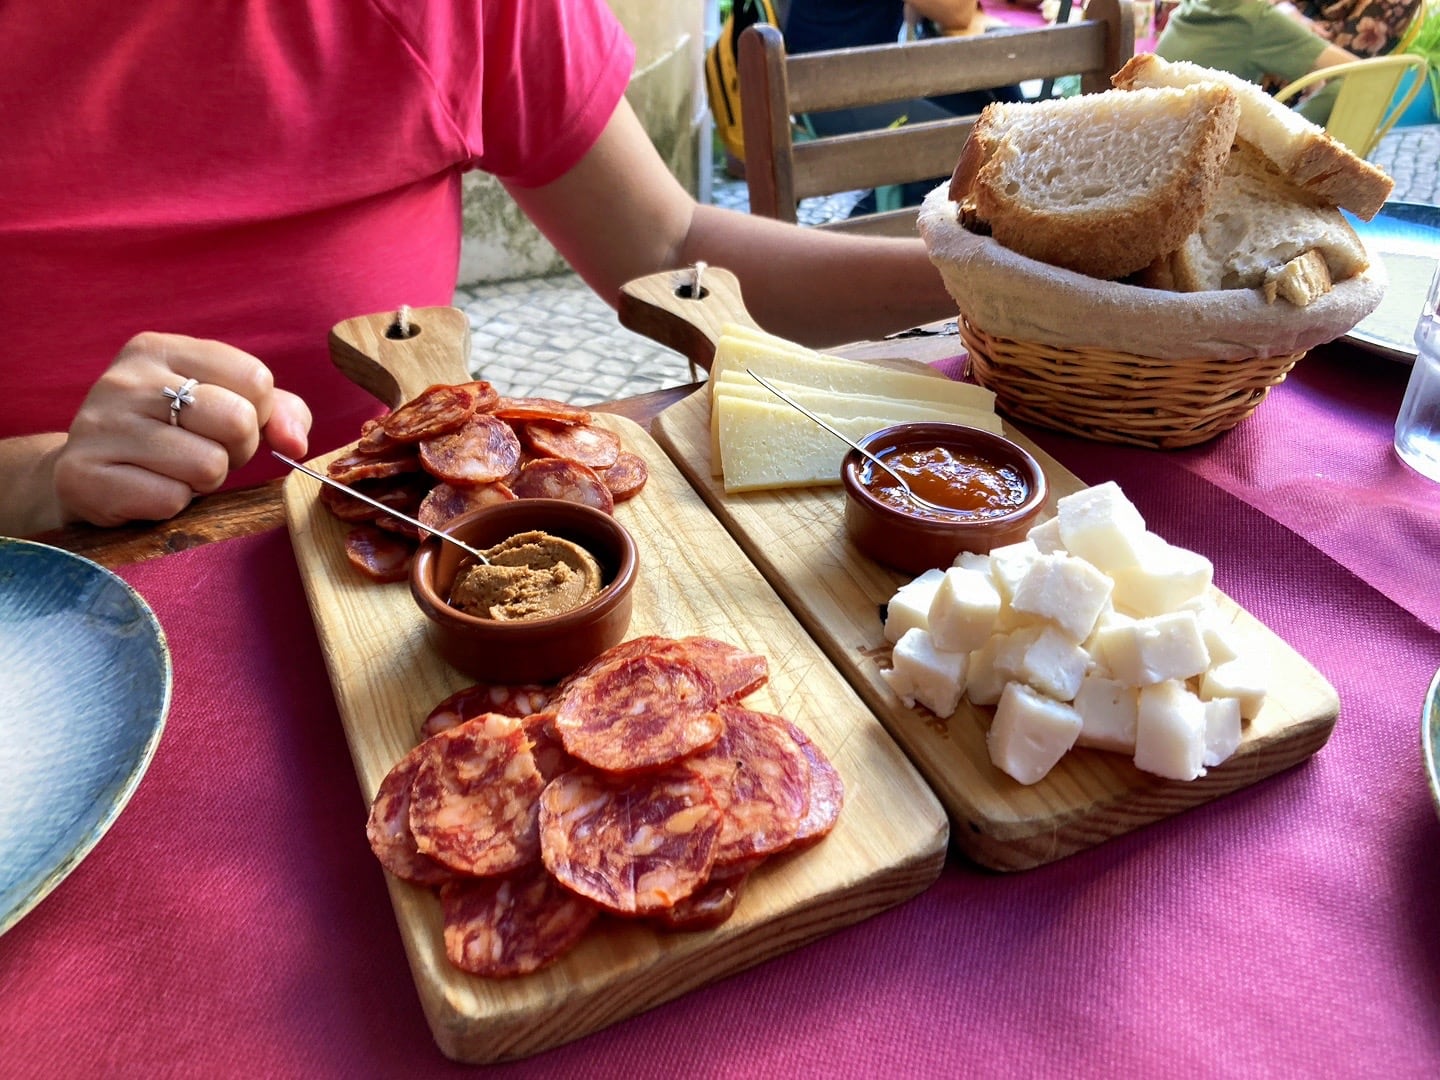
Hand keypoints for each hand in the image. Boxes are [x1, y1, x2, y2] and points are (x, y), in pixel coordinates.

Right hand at [51, 332, 311, 525]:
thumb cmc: (171, 434)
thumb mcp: (224, 403)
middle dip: (237, 450)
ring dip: (204, 480)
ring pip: (208, 465)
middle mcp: (126, 380)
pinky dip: (172, 504)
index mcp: (160, 349)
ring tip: (174, 470)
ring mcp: (100, 425)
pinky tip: (147, 489)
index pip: (255, 378)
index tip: (229, 426)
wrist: (87, 470)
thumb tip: (296, 443)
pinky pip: (170, 500)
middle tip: (205, 452)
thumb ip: (278, 411)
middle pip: (237, 420)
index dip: (258, 414)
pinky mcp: (83, 475)